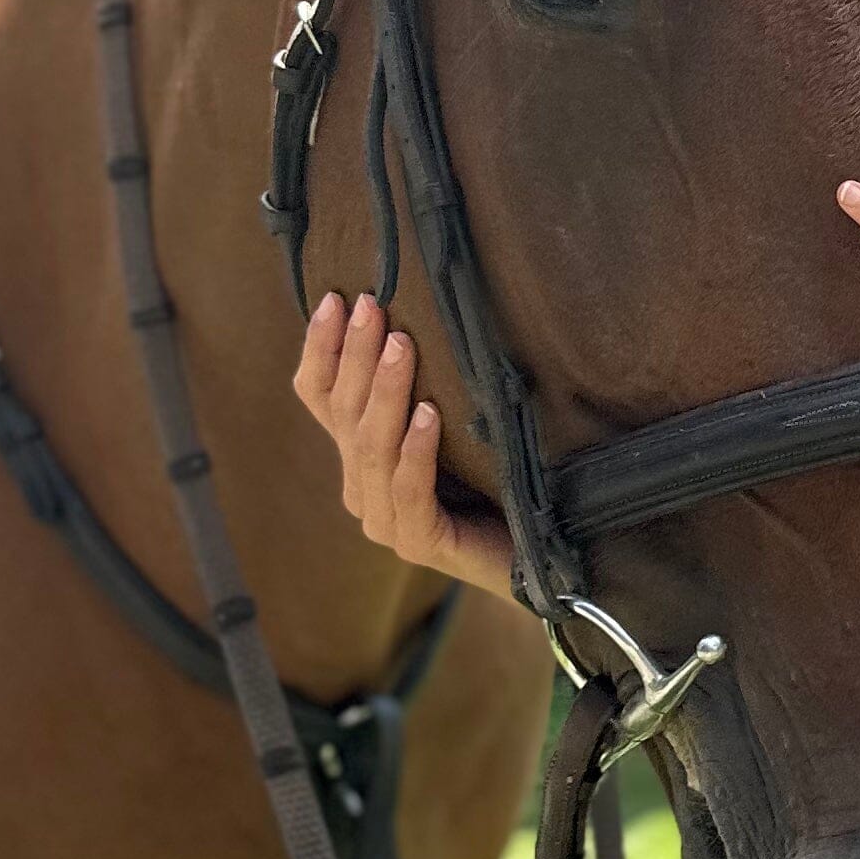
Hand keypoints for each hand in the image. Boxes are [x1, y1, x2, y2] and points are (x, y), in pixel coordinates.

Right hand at [294, 291, 519, 601]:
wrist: (537, 559)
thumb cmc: (498, 484)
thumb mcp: (456, 427)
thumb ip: (429, 389)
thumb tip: (420, 316)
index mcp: (360, 459)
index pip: (322, 398)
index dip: (322, 350)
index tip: (334, 299)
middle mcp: (363, 489)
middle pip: (344, 414)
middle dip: (354, 355)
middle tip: (369, 306)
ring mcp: (386, 521)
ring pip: (372, 447)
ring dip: (385, 392)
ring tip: (400, 346)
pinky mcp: (420, 543)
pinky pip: (410, 490)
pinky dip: (417, 450)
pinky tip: (430, 416)